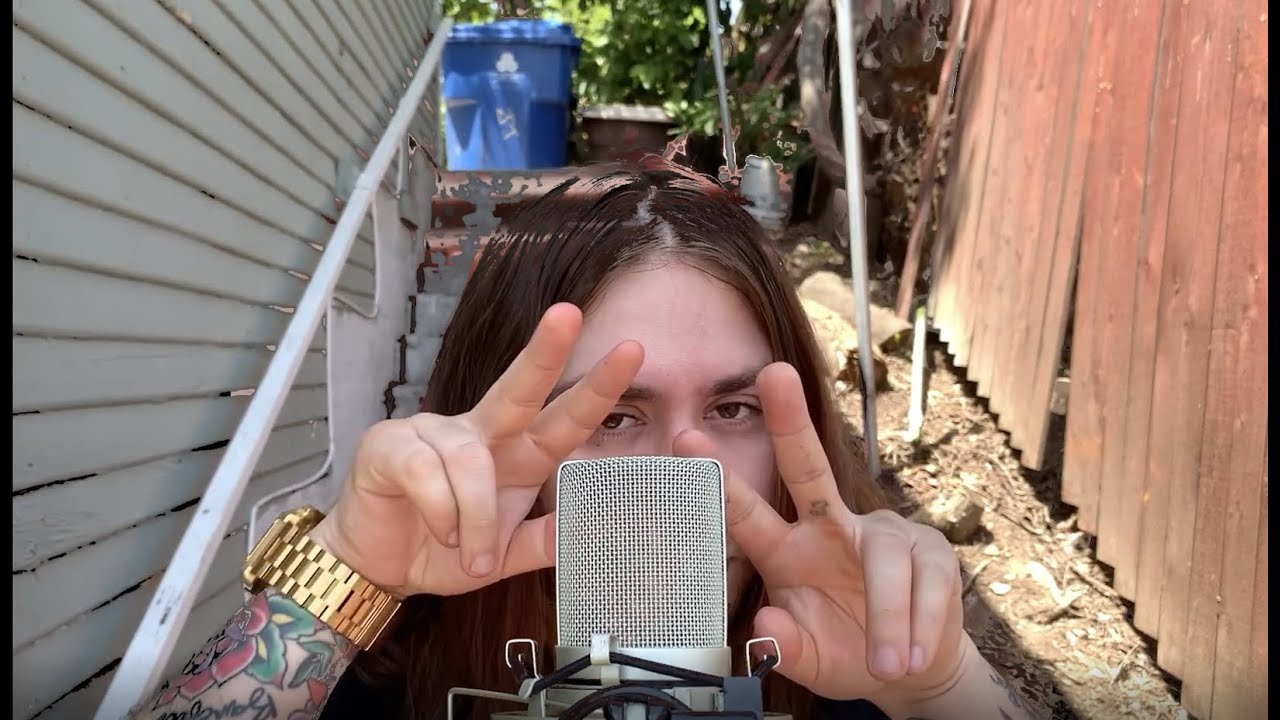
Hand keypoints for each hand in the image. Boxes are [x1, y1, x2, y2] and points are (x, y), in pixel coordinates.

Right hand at [311, 303, 643, 598]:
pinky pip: (428, 474)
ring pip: (472, 461)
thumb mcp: (507, 554)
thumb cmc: (444, 549)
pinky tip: (439, 532)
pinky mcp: (390, 444)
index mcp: (516, 454)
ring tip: (470, 554)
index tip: (632, 351)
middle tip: (570, 315)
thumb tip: (600, 530)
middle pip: (518, 389)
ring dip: (477, 517)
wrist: (380, 568)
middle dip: (545, 353)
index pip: (563, 418)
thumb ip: (548, 540)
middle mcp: (479, 432)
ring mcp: (432, 433)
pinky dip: (442, 513)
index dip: (596, 388)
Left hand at [674, 362, 965, 704]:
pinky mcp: (930, 551)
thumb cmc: (847, 652)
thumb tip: (766, 628)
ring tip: (886, 664)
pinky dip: (918, 626)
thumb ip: (785, 647)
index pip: (748, 512)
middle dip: (790, 419)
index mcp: (788, 552)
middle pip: (808, 466)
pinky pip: (925, 584)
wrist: (912, 669)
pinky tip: (912, 654)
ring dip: (886, 616)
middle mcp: (830, 528)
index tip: (687, 440)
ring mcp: (882, 534)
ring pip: (885, 560)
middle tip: (773, 374)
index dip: (721, 479)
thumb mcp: (810, 658)